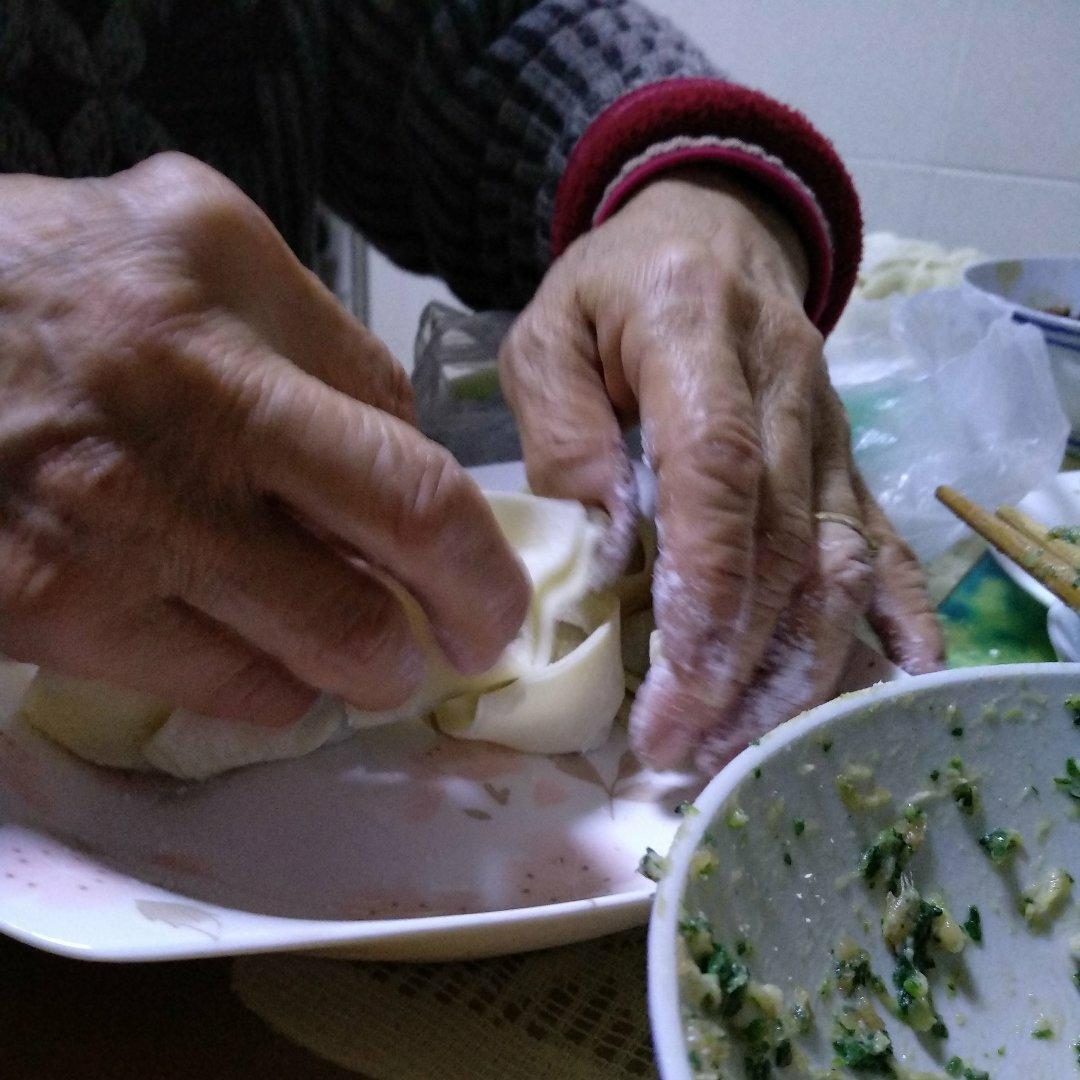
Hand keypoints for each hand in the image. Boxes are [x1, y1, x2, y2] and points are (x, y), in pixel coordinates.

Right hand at [0, 153, 527, 724]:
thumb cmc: (21, 287)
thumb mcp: (177, 240)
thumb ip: (302, 332)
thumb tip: (398, 443)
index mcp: (222, 288)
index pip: (403, 436)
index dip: (459, 524)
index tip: (471, 555)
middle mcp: (188, 401)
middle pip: (403, 534)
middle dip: (471, 600)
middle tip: (478, 631)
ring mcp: (122, 519)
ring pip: (329, 637)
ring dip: (375, 661)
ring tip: (376, 654)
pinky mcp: (58, 611)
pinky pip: (232, 686)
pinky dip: (282, 690)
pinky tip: (277, 664)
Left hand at [500, 166, 942, 771]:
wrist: (707, 232)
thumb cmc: (608, 291)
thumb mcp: (547, 337)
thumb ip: (566, 434)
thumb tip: (611, 549)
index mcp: (695, 330)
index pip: (719, 469)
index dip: (706, 583)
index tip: (675, 683)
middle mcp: (786, 380)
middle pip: (782, 536)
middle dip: (737, 657)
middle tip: (683, 747)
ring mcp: (831, 423)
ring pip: (835, 556)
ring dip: (798, 663)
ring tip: (743, 743)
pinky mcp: (848, 456)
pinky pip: (883, 539)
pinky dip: (896, 616)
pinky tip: (897, 684)